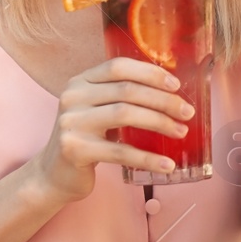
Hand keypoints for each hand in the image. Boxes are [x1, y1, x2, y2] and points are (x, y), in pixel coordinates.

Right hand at [25, 57, 194, 205]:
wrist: (53, 174)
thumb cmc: (86, 139)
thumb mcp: (96, 109)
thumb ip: (120, 96)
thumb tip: (171, 91)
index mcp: (80, 81)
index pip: (119, 67)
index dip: (150, 73)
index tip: (176, 85)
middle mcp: (72, 97)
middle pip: (127, 90)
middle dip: (163, 100)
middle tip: (187, 112)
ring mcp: (72, 123)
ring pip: (126, 115)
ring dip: (160, 123)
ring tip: (181, 132)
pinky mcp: (75, 150)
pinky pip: (121, 152)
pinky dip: (148, 158)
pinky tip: (167, 164)